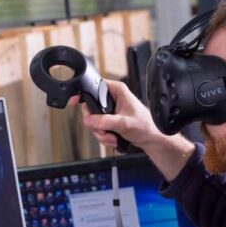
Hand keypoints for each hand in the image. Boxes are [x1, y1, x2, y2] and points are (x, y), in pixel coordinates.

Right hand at [69, 79, 194, 180]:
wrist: (151, 139)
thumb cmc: (145, 126)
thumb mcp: (124, 123)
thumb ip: (105, 122)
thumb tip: (90, 121)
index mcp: (116, 90)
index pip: (93, 87)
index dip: (82, 94)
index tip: (74, 101)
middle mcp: (112, 98)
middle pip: (89, 108)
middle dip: (95, 124)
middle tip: (103, 130)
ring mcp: (109, 110)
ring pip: (92, 121)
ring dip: (100, 133)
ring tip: (113, 137)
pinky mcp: (109, 120)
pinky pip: (97, 128)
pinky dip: (104, 137)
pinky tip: (114, 139)